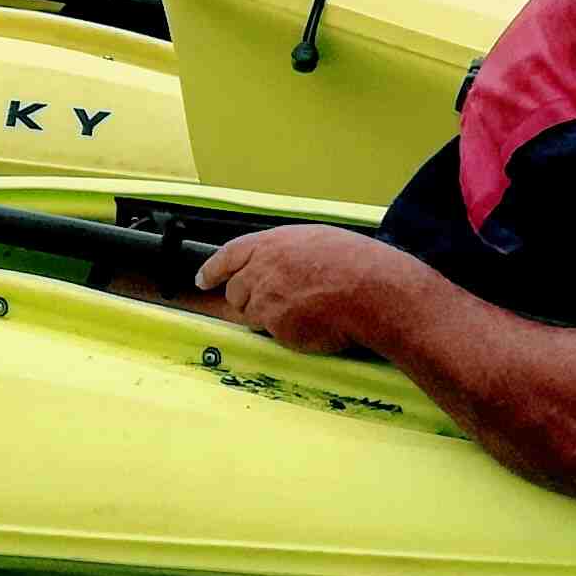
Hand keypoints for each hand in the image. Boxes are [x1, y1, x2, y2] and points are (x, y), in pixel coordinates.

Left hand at [192, 222, 402, 354]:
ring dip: (269, 316)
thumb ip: (286, 253)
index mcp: (270, 244)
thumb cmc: (355, 263)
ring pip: (252, 316)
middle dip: (247, 299)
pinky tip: (315, 322)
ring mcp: (266, 301)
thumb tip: (276, 265)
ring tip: (304, 309)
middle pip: (235, 292)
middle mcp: (261, 271)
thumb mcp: (316, 240)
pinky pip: (275, 334)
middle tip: (274, 302)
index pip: (228, 256)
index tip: (203, 280)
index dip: (212, 270)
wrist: (372, 291)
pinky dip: (290, 332)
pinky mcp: (276, 328)